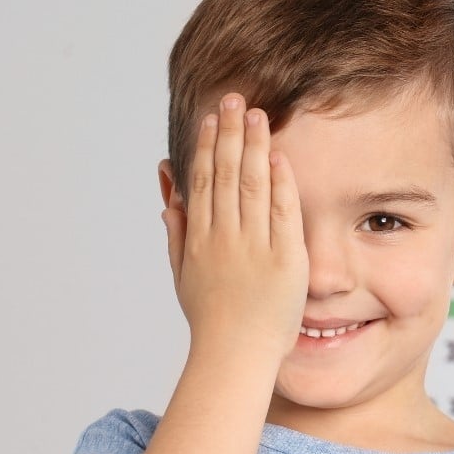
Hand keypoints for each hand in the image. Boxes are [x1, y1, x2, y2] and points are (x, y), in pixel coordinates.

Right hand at [161, 93, 307, 363]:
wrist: (235, 354)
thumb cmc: (211, 319)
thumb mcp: (182, 275)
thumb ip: (176, 233)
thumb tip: (168, 199)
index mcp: (199, 239)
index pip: (202, 182)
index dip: (207, 147)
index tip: (211, 118)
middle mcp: (223, 237)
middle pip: (225, 174)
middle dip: (229, 133)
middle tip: (234, 99)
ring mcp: (253, 246)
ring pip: (251, 185)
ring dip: (253, 146)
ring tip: (257, 114)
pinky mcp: (284, 258)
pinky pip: (282, 212)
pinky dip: (280, 183)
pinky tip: (278, 156)